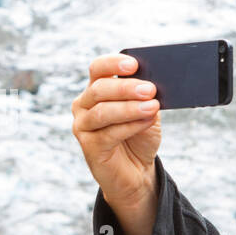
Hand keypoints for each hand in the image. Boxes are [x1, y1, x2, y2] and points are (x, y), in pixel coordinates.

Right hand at [71, 54, 161, 209]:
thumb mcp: (147, 112)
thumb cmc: (140, 137)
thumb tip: (152, 86)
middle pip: (99, 89)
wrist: (137, 171)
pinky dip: (130, 126)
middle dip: (126, 88)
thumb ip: (145, 98)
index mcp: (96, 90)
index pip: (98, 68)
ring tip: (152, 107)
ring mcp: (83, 126)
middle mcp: (84, 105)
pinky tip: (146, 123)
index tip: (133, 64)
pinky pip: (108, 133)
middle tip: (150, 89)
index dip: (113, 63)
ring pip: (103, 111)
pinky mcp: (88, 146)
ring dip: (130, 108)